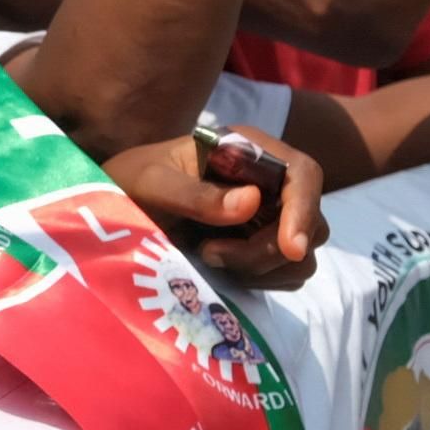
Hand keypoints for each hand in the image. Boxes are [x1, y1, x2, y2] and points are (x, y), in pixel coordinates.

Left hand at [104, 125, 327, 289]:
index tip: (290, 247)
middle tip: (211, 253)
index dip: (304, 208)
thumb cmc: (132, 182)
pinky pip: (287, 274)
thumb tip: (251, 202)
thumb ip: (194, 193)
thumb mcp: (151, 183)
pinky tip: (220, 269)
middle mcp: (269, 181)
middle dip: (267, 249)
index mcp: (249, 150)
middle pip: (309, 223)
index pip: (303, 174)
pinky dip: (260, 280)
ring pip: (300, 255)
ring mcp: (271, 216)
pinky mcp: (264, 246)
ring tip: (207, 256)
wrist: (120, 208)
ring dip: (260, 267)